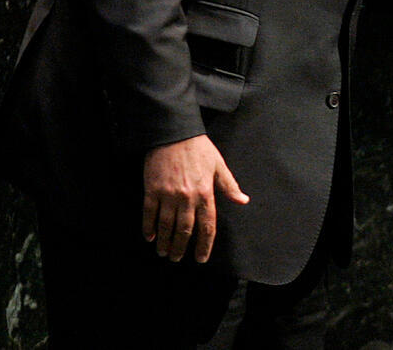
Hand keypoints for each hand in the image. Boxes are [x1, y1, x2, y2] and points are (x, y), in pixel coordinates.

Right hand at [142, 134, 248, 262]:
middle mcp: (187, 197)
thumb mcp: (219, 165)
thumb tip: (243, 201)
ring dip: (164, 241)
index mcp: (206, 192)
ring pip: (166, 226)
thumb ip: (229, 186)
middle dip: (181, 247)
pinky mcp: (152, 190)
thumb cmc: (199, 148)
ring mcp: (168, 195)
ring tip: (163, 252)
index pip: (207, 225)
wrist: (174, 133)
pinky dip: (148, 228)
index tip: (201, 258)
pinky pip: (149, 214)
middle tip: (177, 258)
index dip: (204, 244)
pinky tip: (149, 237)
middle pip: (185, 230)